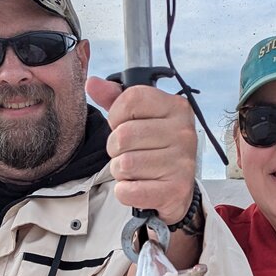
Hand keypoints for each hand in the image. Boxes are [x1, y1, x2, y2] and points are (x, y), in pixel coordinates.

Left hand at [86, 77, 196, 224]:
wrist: (177, 189)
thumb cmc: (156, 149)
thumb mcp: (139, 118)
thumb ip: (115, 99)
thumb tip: (92, 83)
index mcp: (177, 108)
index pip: (131, 99)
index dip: (116, 115)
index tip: (123, 125)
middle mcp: (184, 133)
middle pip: (123, 135)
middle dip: (116, 149)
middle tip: (129, 153)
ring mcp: (182, 163)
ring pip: (124, 164)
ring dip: (121, 171)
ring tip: (136, 171)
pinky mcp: (176, 190)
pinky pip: (128, 190)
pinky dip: (125, 191)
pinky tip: (139, 186)